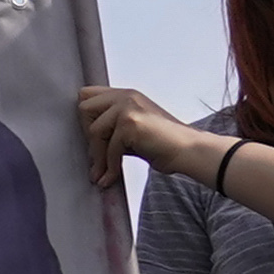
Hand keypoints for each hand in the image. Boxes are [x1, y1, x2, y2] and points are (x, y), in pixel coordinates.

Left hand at [74, 82, 191, 183]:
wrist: (188, 151)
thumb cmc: (162, 144)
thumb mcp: (133, 130)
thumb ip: (112, 128)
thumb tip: (88, 144)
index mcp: (125, 95)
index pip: (87, 94)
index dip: (85, 117)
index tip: (91, 140)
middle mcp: (125, 96)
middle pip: (84, 108)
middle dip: (87, 136)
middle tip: (96, 156)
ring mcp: (128, 107)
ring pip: (94, 131)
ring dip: (98, 157)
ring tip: (101, 174)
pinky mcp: (131, 123)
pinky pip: (110, 148)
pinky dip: (109, 167)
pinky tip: (110, 179)